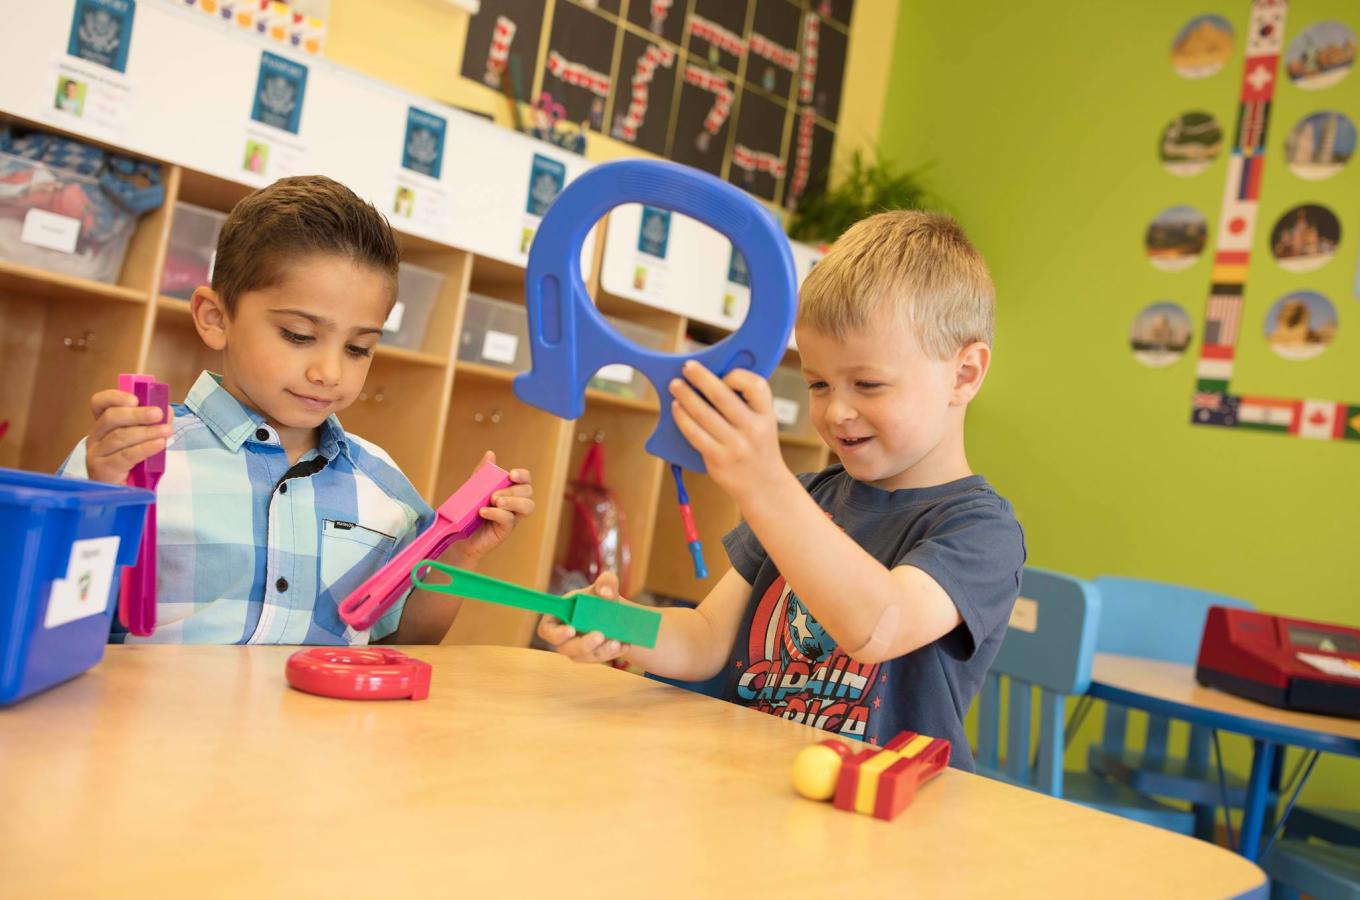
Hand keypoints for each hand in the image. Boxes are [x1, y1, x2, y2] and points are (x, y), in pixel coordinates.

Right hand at [85, 389, 172, 484]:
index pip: (99, 403)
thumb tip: (167, 411)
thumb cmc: (133, 464)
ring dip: (146, 432)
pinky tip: (159, 444)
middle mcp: (95, 437)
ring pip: (119, 437)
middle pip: (110, 418)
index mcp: (103, 425)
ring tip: (166, 431)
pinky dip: (144, 448)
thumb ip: (152, 424)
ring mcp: (96, 454)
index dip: (114, 397)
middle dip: (137, 414)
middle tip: (158, 413)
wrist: (124, 495)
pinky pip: (125, 456)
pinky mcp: (103, 470)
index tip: (135, 399)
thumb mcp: (141, 440)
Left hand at [451, 450, 533, 564]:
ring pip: (527, 506)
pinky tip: (483, 511)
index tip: (511, 474)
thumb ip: (483, 473)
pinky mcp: (505, 530)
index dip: (523, 475)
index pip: (526, 480)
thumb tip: (490, 454)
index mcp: (511, 490)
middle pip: (528, 492)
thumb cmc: (468, 510)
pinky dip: (497, 513)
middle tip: (494, 494)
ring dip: (512, 501)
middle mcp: (516, 503)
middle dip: (513, 490)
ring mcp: (513, 517)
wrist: (457, 534)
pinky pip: (509, 520)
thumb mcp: (474, 488)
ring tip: (494, 501)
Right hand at [537, 571, 630, 663]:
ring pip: (584, 657)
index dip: (556, 633)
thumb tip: (605, 593)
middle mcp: (564, 637)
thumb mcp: (606, 584)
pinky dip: (613, 653)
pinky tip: (624, 645)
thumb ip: (606, 582)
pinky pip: (600, 659)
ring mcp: (577, 649)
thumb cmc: (602, 596)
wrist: (617, 612)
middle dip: (583, 644)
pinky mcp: (592, 657)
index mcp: (558, 617)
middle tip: (600, 635)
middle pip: (565, 648)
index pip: (546, 630)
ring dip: (601, 651)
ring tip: (617, 642)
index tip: (571, 630)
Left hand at [669, 360, 786, 502]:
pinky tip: (676, 408)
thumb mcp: (762, 422)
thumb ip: (745, 402)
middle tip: (687, 367)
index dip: (737, 376)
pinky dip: (683, 418)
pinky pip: (695, 434)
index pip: (756, 385)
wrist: (763, 485)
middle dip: (701, 378)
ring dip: (685, 396)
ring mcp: (735, 445)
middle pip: (722, 396)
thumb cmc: (757, 445)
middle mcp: (753, 429)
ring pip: (703, 414)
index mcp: (766, 415)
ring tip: (675, 385)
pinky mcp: (718, 459)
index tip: (723, 373)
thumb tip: (709, 379)